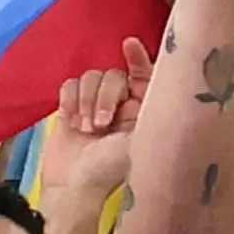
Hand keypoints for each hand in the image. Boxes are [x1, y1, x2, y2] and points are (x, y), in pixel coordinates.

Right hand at [40, 39, 151, 201]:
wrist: (71, 187)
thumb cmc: (108, 170)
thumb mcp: (137, 141)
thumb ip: (150, 110)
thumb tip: (165, 84)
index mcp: (143, 111)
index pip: (144, 75)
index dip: (139, 58)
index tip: (130, 45)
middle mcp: (122, 105)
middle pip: (113, 74)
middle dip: (105, 96)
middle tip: (100, 125)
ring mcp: (95, 105)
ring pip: (90, 77)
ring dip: (85, 101)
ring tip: (84, 129)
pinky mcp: (72, 108)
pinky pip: (70, 84)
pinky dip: (68, 101)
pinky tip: (69, 122)